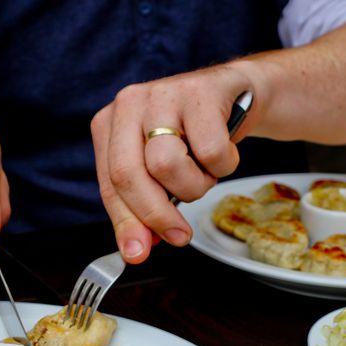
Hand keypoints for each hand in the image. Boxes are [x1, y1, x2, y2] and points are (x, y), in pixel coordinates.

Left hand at [91, 64, 253, 263]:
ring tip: (203, 173)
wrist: (236, 94)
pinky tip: (224, 150)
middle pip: (129, 175)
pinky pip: (210, 152)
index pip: (109, 183)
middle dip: (155, 214)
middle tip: (178, 235)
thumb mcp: (160, 170)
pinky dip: (223, 165)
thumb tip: (138, 247)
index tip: (138, 252)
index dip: (125, 223)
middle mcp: (129, 104)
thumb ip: (144, 206)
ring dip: (194, 185)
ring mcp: (163, 95)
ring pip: (168, 165)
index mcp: (109, 124)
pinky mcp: (200, 93)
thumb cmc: (193, 135)